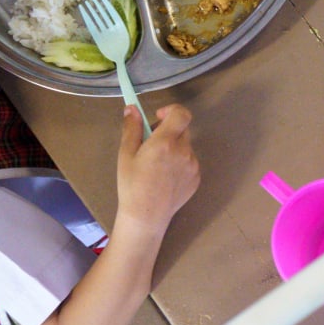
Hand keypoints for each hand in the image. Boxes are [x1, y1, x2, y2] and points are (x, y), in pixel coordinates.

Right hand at [114, 102, 199, 238]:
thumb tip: (132, 108)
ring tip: (156, 165)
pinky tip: (165, 177)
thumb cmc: (132, 185)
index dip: (171, 110)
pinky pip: (189, 161)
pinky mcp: (197, 177)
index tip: (159, 117)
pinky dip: (179, 162)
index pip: (181, 113)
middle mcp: (184, 151)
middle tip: (151, 144)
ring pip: (185, 146)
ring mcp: (193, 165)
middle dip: (168, 130)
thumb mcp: (126, 155)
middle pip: (182, 129)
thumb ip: (132, 128)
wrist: (146, 216)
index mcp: (165, 143)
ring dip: (174, 147)